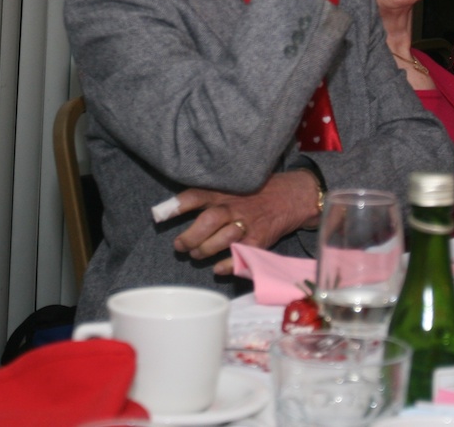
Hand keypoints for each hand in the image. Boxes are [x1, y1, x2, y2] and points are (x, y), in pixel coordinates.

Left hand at [171, 171, 321, 274]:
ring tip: (198, 254)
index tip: (158, 215)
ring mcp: (249, 222)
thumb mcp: (234, 185)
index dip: (177, 205)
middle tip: (180, 246)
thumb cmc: (258, 192)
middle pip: (208, 220)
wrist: (295, 195)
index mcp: (226, 191)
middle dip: (191, 236)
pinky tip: (217, 268)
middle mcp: (236, 205)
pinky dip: (227, 264)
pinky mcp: (261, 238)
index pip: (198, 195)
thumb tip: (172, 207)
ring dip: (206, 250)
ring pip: (223, 238)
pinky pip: (241, 254)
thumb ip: (210, 194)